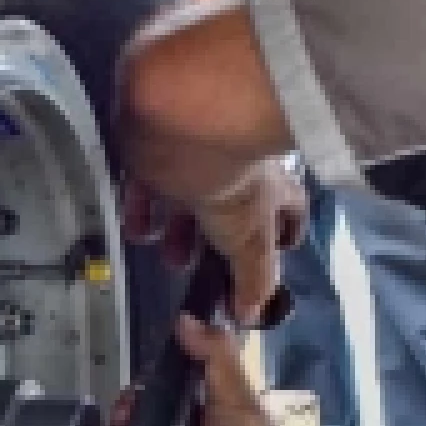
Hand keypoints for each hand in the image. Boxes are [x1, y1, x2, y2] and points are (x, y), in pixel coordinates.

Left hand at [122, 160, 307, 326]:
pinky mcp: (158, 147)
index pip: (290, 214)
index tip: (260, 267)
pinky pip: (149, 180)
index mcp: (273, 191)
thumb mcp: (249, 236)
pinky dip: (143, 207)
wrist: (182, 112)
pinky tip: (136, 228)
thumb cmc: (229, 178)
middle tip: (196, 269)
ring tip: (166, 256)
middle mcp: (240, 172)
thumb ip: (253, 277)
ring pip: (189, 198)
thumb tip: (253, 314)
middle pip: (232, 213)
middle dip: (214, 245)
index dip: (281, 240)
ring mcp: (198, 158)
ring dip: (177, 230)